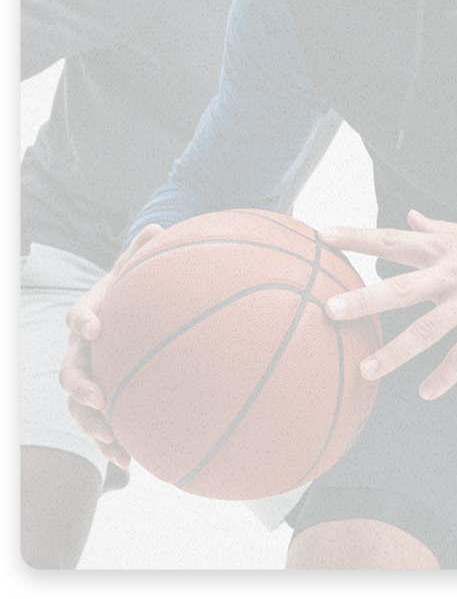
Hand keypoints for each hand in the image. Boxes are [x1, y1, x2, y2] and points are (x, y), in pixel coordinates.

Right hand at [59, 224, 163, 466]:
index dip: (84, 319)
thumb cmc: (130, 292)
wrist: (120, 318)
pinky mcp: (99, 400)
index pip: (78, 316)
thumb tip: (156, 226)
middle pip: (69, 371)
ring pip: (77, 407)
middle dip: (81, 386)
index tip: (96, 326)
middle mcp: (80, 350)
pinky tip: (130, 460)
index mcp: (90, 316)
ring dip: (92, 424)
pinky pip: (97, 425)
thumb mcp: (134, 272)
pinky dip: (110, 443)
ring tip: (112, 439)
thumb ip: (141, 252)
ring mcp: (86, 378)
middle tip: (99, 396)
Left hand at [321, 211, 456, 399]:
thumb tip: (408, 217)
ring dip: (395, 351)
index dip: (356, 237)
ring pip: (428, 327)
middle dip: (364, 299)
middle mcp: (455, 270)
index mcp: (446, 247)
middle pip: (401, 286)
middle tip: (329, 311)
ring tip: (365, 369)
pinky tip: (427, 393)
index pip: (392, 239)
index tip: (321, 235)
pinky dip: (446, 375)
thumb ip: (438, 229)